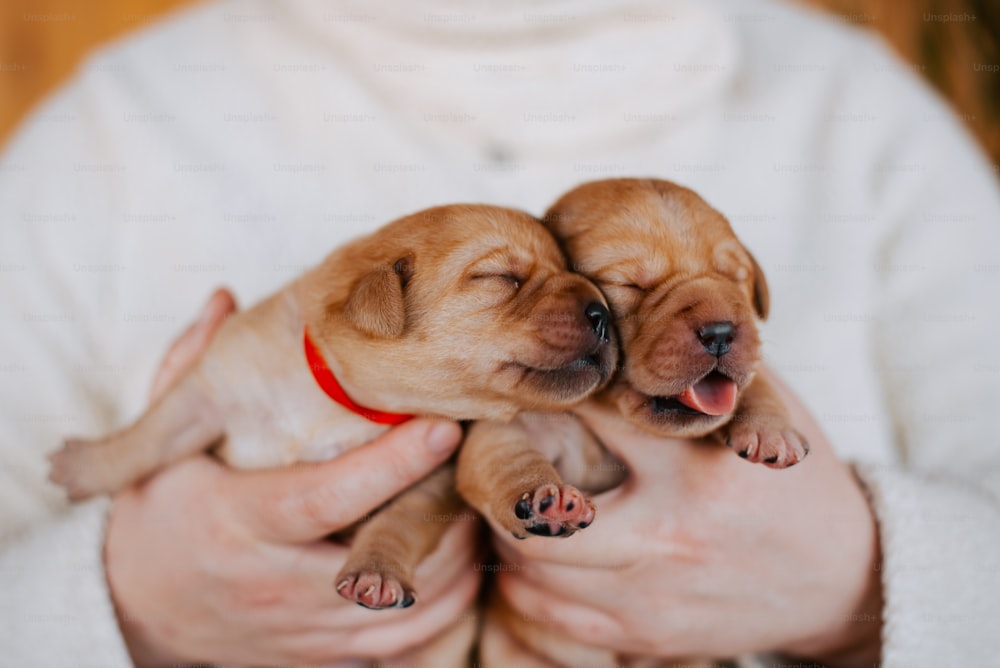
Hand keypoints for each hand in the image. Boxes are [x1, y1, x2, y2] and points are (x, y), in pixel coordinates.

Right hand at [106, 289, 478, 665]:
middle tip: (479, 473)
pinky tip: (460, 567)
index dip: (390, 464)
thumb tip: (224, 298)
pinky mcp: (320, 655)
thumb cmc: (163, 519)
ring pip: (404, 611)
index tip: (444, 425)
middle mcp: (272, 583)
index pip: (324, 496)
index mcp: (237, 522)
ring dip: (454, 566)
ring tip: (476, 514)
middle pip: (382, 559)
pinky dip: (442, 611)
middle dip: (443, 521)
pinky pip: (399, 648)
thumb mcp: (162, 450)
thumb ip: (189, 374)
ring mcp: (300, 629)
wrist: (142, 611)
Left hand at [494, 369, 882, 665]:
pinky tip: (536, 556)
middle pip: (538, 514)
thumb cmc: (798, 485)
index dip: (544, 395)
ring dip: (509, 533)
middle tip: (496, 457)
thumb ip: (707, 373)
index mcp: (699, 469)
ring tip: (515, 501)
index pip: (591, 417)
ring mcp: (655, 596)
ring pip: (534, 571)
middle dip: (503, 481)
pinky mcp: (649, 635)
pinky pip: (555, 617)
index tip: (523, 386)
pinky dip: (529, 585)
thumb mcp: (770, 413)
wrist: (845, 580)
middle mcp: (669, 536)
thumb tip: (642, 321)